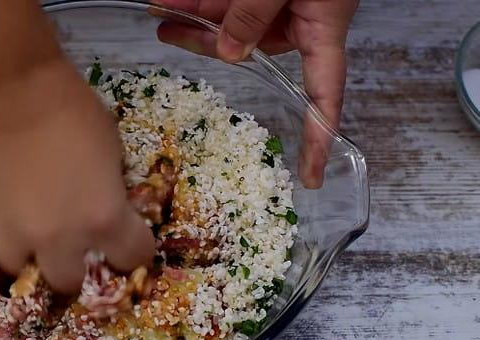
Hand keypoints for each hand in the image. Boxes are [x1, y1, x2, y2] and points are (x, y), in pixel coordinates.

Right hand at [0, 60, 155, 293]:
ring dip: (32, 253)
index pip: (133, 258)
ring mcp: (15, 233)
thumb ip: (109, 187)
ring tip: (32, 228)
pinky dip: (6, 226)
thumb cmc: (67, 107)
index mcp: (103, 219)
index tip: (130, 239)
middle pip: (70, 283)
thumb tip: (104, 199)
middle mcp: (59, 239)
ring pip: (23, 267)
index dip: (134, 249)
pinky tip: (8, 198)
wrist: (2, 88)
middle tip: (74, 243)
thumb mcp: (110, 147)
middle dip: (76, 268)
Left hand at [155, 0, 358, 187]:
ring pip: (234, 21)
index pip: (324, 95)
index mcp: (322, 28)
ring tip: (162, 13)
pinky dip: (202, 0)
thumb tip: (228, 53)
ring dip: (197, 19)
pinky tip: (173, 0)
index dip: (317, 138)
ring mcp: (283, 2)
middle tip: (171, 36)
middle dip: (207, 44)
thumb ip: (255, 14)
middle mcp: (302, 21)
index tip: (311, 176)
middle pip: (252, 48)